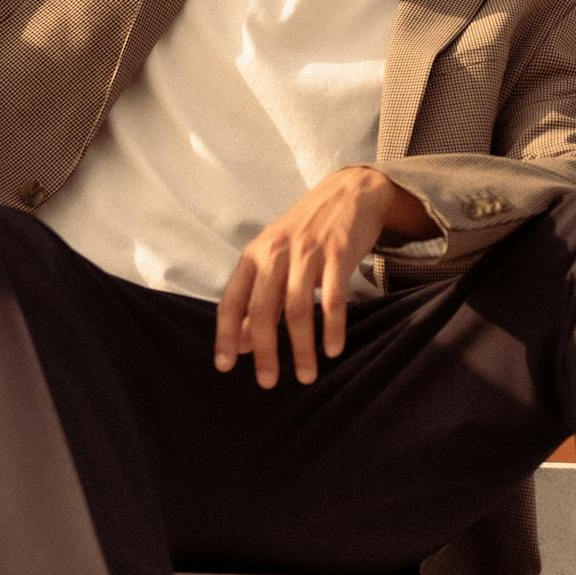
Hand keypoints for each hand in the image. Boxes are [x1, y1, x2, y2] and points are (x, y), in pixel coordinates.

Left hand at [213, 168, 401, 387]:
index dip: (225, 336)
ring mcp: (307, 252)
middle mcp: (275, 253)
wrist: (350, 192)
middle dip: (265, 351)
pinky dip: (332, 327)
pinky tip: (333, 350)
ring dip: (301, 347)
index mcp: (254, 255)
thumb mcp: (275, 257)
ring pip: (297, 308)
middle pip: (262, 310)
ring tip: (308, 375)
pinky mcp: (338, 253)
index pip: (232, 301)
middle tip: (269, 382)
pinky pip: (333, 298)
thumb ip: (258, 297)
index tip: (225, 366)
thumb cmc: (308, 231)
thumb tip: (241, 343)